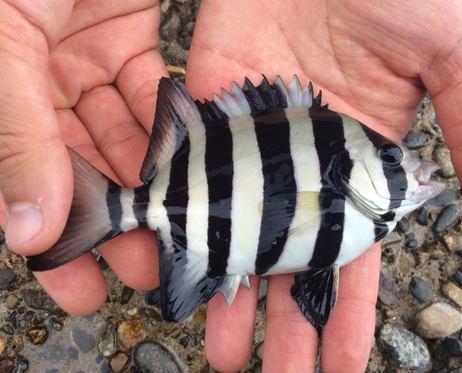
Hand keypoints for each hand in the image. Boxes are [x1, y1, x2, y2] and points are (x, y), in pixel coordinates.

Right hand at [0, 0, 165, 312]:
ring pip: (122, 141)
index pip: (21, 182)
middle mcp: (33, 82)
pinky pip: (153, 99)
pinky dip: (171, 131)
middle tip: (151, 265)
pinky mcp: (126, 41)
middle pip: (79, 170)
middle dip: (117, 220)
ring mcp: (81, 62)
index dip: (52, 241)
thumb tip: (24, 229)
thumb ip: (13, 135)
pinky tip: (193, 164)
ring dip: (154, 184)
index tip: (80, 291)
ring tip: (182, 228)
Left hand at [186, 1, 461, 370]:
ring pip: (238, 235)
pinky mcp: (211, 120)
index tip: (339, 368)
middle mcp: (305, 167)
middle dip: (285, 322)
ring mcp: (254, 147)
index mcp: (362, 163)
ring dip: (232, 293)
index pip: (354, 257)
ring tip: (224, 352)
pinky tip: (182, 270)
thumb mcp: (453, 53)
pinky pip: (196, 182)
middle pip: (292, 262)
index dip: (347, 313)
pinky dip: (187, 224)